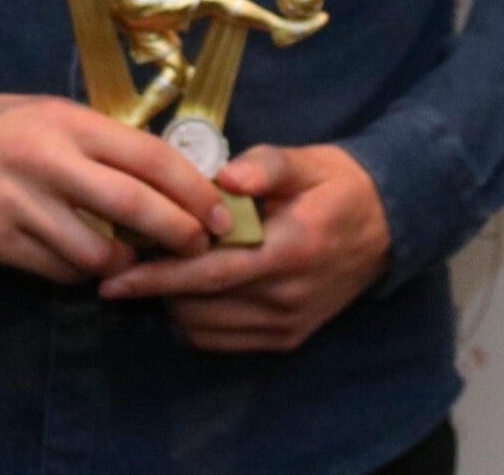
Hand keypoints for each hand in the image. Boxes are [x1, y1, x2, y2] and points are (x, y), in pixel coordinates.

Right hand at [0, 93, 237, 285]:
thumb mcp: (46, 116)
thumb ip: (95, 143)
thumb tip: (158, 174)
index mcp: (69, 122)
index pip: (148, 154)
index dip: (192, 187)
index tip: (222, 211)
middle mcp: (51, 160)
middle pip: (134, 204)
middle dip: (179, 232)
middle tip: (202, 247)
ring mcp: (24, 204)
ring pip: (97, 249)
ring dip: (126, 262)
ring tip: (136, 260)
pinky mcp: (0, 241)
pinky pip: (57, 270)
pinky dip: (81, 273)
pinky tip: (86, 265)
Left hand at [96, 143, 391, 351]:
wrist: (389, 223)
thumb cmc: (337, 184)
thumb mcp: (304, 161)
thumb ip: (264, 166)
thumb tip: (223, 175)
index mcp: (289, 250)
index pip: (211, 272)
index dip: (158, 277)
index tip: (114, 277)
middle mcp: (287, 297)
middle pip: (201, 306)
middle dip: (157, 287)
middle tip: (127, 261)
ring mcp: (289, 324)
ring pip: (207, 328)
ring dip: (176, 303)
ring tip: (159, 269)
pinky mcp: (290, 338)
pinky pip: (226, 341)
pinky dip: (198, 321)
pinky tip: (191, 289)